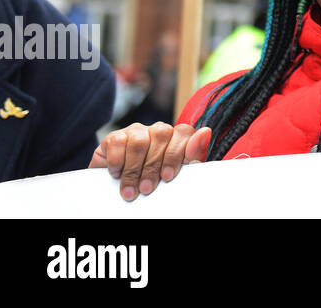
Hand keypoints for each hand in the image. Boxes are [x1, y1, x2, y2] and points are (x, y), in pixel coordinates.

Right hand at [90, 122, 211, 200]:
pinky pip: (118, 143)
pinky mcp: (114, 136)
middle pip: (162, 135)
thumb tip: (205, 132)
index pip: (184, 133)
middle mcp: (158, 131)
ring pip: (140, 141)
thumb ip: (192, 157)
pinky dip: (117, 162)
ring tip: (131, 190)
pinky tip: (117, 174)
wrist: (116, 189)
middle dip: (153, 166)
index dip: (176, 154)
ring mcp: (137, 131)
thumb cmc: (152, 181)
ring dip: (134, 169)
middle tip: (147, 189)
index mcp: (176, 137)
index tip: (168, 176)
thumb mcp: (174, 175)